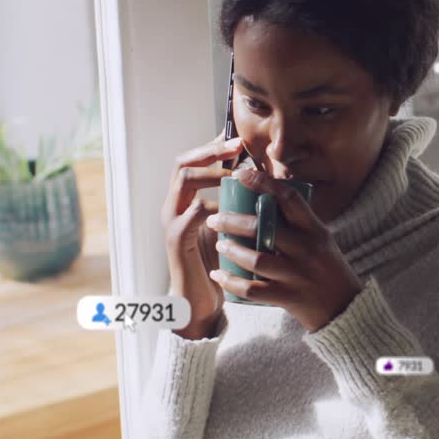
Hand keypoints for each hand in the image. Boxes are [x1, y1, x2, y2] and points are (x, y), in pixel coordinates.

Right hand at [161, 133, 243, 338]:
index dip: (212, 147)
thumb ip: (236, 206)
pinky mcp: (176, 241)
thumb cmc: (219, 262)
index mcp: (186, 200)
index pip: (192, 161)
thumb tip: (266, 184)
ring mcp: (172, 222)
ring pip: (184, 181)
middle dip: (211, 151)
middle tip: (236, 146)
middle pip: (183, 163)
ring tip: (236, 172)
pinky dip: (210, 207)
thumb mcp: (228, 227)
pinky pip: (189, 216)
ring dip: (212, 172)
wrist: (200, 300)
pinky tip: (228, 205)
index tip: (237, 138)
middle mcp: (174, 206)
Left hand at [206, 169, 363, 332]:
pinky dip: (232, 282)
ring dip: (232, 250)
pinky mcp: (288, 298)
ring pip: (257, 259)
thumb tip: (266, 195)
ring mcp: (297, 275)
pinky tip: (218, 274)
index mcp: (316, 230)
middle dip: (234, 221)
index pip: (289, 198)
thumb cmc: (328, 267)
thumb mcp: (321, 239)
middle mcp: (307, 250)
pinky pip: (253, 290)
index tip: (241, 174)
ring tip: (218, 243)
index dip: (264, 183)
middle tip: (215, 218)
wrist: (346, 308)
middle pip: (265, 229)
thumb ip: (298, 222)